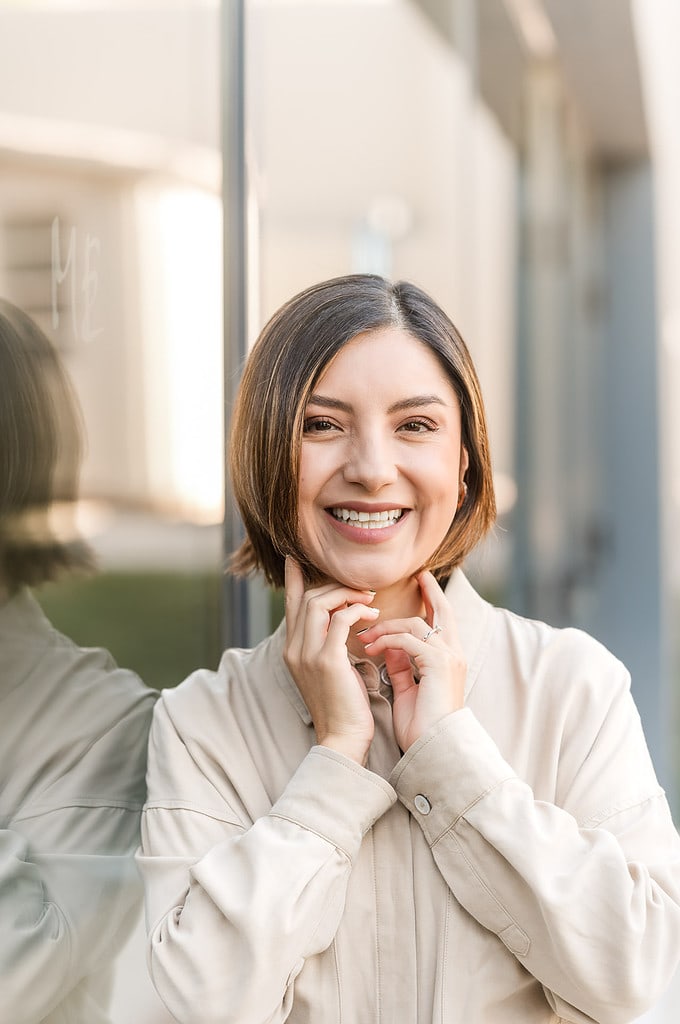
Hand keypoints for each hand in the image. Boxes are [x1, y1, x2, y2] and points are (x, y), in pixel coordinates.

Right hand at [283, 557, 379, 764]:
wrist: (343, 738)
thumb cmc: (344, 705)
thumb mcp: (330, 669)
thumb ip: (328, 644)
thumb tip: (341, 620)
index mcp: (293, 650)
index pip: (290, 605)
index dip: (292, 580)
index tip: (294, 559)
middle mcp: (294, 648)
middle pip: (306, 598)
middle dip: (334, 587)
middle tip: (361, 589)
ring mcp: (307, 654)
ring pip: (319, 603)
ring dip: (347, 595)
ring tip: (369, 600)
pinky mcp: (326, 660)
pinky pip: (340, 619)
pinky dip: (357, 610)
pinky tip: (372, 615)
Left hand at [357, 571, 465, 751]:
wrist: (434, 751)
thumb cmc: (421, 727)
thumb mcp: (408, 689)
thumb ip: (403, 665)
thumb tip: (390, 646)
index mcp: (449, 660)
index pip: (442, 622)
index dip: (433, 601)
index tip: (421, 584)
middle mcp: (454, 654)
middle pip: (444, 611)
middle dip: (431, 591)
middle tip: (418, 575)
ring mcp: (449, 658)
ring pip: (416, 624)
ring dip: (386, 626)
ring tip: (364, 637)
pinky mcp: (439, 665)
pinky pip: (408, 640)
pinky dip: (387, 640)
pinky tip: (370, 648)